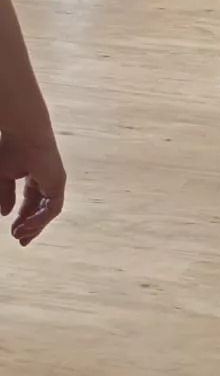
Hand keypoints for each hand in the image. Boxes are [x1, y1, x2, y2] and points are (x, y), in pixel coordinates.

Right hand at [0, 131, 66, 245]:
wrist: (24, 134)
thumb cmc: (11, 148)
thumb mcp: (2, 177)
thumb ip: (5, 195)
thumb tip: (5, 214)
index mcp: (36, 176)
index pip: (31, 201)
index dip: (22, 217)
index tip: (13, 232)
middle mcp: (47, 180)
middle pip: (41, 209)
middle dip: (31, 226)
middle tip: (20, 240)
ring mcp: (55, 182)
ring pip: (48, 211)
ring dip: (34, 226)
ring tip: (20, 235)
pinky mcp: (58, 184)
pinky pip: (52, 209)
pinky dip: (40, 219)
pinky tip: (27, 226)